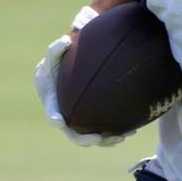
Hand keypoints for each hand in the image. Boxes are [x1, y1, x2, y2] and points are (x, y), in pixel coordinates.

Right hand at [33, 8, 132, 147]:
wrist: (63, 75)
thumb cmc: (57, 64)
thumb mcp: (55, 55)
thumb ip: (57, 49)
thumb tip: (66, 40)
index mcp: (52, 101)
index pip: (51, 110)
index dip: (54, 117)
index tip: (59, 120)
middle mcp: (64, 116)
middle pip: (72, 133)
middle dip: (84, 139)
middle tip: (98, 138)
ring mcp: (77, 122)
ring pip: (90, 138)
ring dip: (104, 141)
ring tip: (121, 137)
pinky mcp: (90, 123)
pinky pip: (102, 132)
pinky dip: (113, 134)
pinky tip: (130, 131)